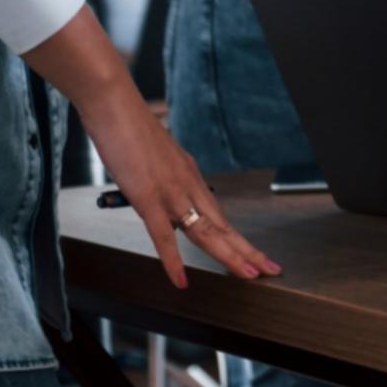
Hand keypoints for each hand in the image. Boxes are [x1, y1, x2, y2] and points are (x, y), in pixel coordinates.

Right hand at [23, 7, 281, 287]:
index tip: (255, 254)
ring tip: (248, 275)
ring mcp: (170, 193)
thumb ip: (163, 178)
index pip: (220, 215)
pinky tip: (181, 281)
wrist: (115, 106)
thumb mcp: (155, 158)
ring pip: (204, 232)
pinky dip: (173, 261)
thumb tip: (162, 194)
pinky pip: (163, 235)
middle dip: (247, 251)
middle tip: (271, 270)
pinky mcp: (148, 197)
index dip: (238, 238)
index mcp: (190, 177)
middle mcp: (188, 185)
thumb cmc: (129, 129)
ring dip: (228, 257)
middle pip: (222, 226)